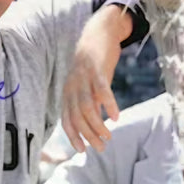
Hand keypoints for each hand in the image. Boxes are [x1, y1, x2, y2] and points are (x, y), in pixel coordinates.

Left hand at [62, 5, 132, 152]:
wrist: (98, 32)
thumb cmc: (94, 63)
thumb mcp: (89, 85)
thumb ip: (91, 102)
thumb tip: (98, 122)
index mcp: (68, 93)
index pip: (66, 120)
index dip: (73, 136)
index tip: (83, 151)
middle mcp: (72, 87)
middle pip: (77, 117)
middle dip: (88, 135)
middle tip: (101, 148)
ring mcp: (83, 78)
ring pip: (87, 107)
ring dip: (97, 125)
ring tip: (108, 136)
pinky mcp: (96, 69)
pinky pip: (101, 90)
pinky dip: (108, 104)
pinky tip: (116, 116)